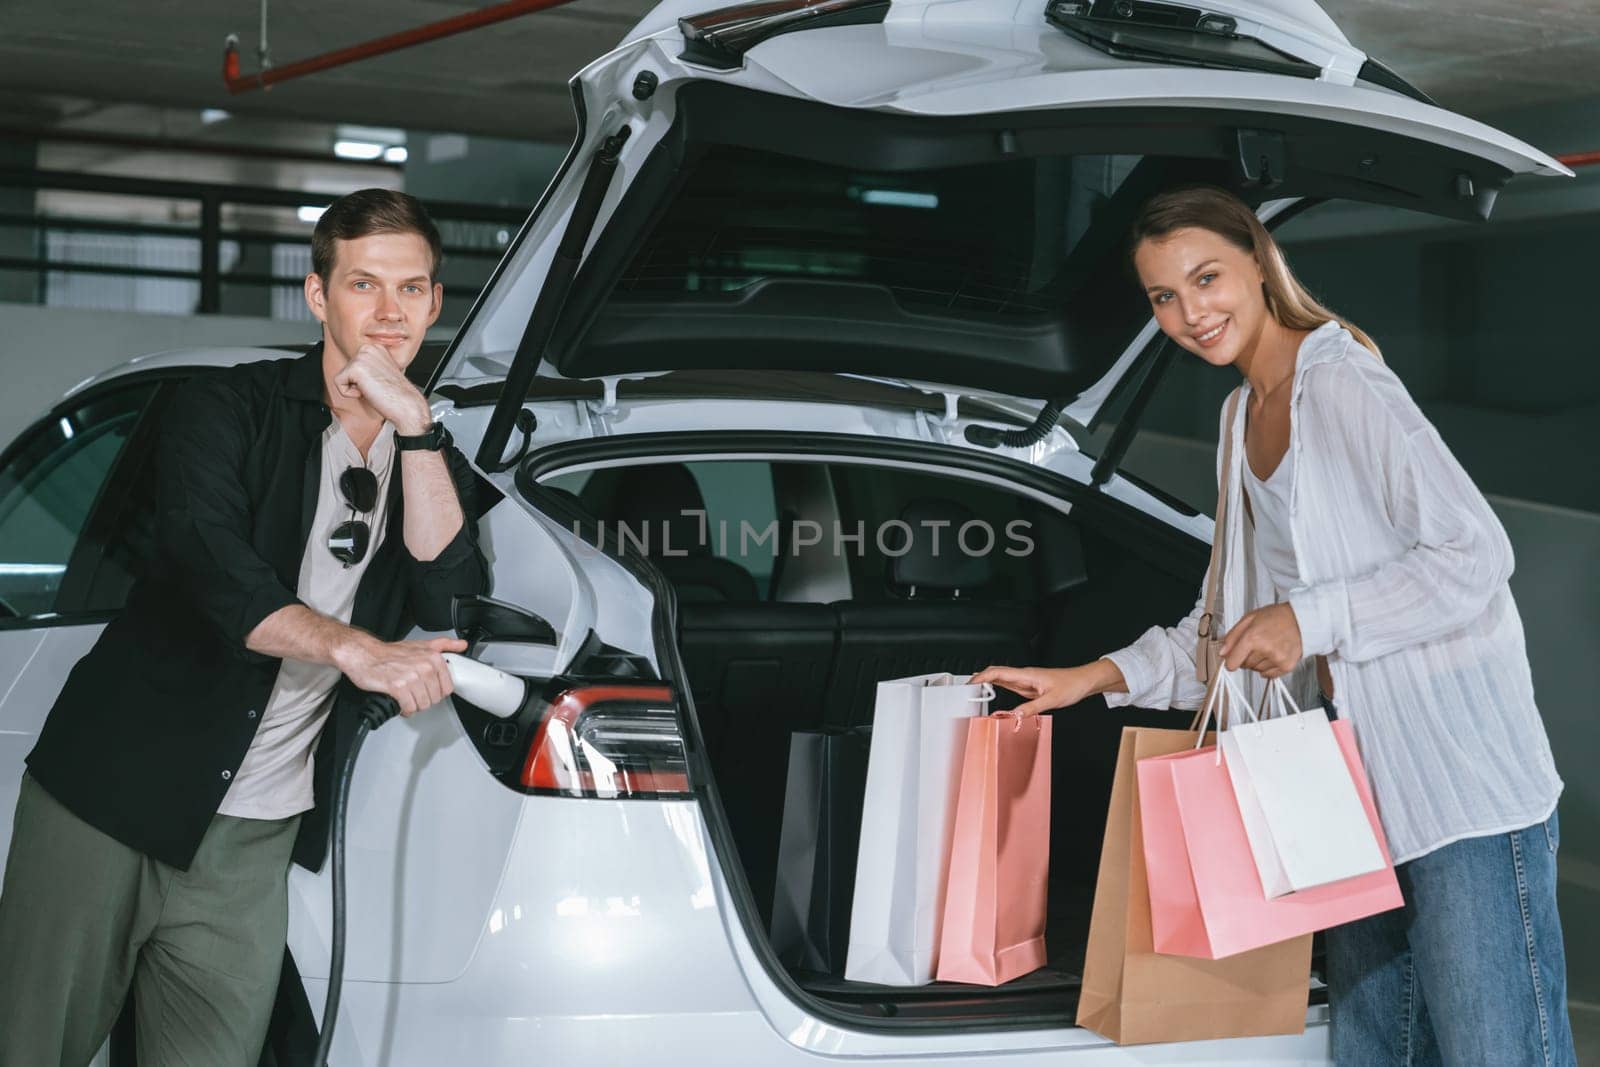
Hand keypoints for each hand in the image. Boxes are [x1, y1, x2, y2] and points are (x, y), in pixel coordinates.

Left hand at [334, 343, 432, 433]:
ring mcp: (362, 356)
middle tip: (376, 388)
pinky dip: (350, 394)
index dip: (363, 380)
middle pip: (346, 369)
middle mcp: (368, 349)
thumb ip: (370, 367)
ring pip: (342, 376)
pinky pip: (339, 384)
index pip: (354, 365)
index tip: (379, 384)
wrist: (406, 405)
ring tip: (373, 389)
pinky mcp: (355, 367)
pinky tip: (367, 392)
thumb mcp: (382, 373)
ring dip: (355, 388)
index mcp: (376, 348)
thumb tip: (356, 373)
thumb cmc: (397, 395)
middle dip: (357, 383)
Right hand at [337, 634, 467, 715]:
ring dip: (414, 706)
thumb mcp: (421, 644)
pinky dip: (404, 710)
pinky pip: (409, 708)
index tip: (427, 689)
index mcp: (434, 658)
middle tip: (413, 694)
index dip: (436, 692)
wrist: (364, 654)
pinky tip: (400, 703)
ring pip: (423, 705)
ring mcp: (412, 677)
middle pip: (435, 698)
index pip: (447, 687)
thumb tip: (462, 645)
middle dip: (424, 700)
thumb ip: (444, 645)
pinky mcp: (398, 687)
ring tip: (406, 698)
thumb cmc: (390, 652)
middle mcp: (425, 666)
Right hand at [969, 664, 1100, 716]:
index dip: (981, 677)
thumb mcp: (1052, 700)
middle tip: (966, 689)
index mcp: (1026, 675)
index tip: (969, 684)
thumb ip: (1031, 708)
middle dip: (978, 678)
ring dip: (986, 683)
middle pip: (995, 673)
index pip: (997, 672)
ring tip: (974, 692)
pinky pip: (1008, 685)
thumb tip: (1014, 715)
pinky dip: (996, 688)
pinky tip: (993, 693)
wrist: (1083, 681)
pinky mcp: (1029, 687)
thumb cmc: (1071, 685)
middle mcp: (1023, 676)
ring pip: (1000, 678)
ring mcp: (1025, 681)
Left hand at [1220, 603, 1302, 678]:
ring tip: (1267, 647)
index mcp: (1253, 637)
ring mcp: (1277, 659)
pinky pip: (1268, 675)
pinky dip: (1268, 667)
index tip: (1231, 659)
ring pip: (1256, 670)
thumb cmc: (1275, 617)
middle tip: (1255, 645)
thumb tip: (1222, 652)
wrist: (1301, 620)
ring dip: (1257, 662)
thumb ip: (1232, 636)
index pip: (1232, 662)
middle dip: (1245, 657)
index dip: (1230, 661)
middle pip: (1244, 666)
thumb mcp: (1248, 619)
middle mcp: (1265, 650)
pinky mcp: (1287, 666)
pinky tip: (1273, 655)